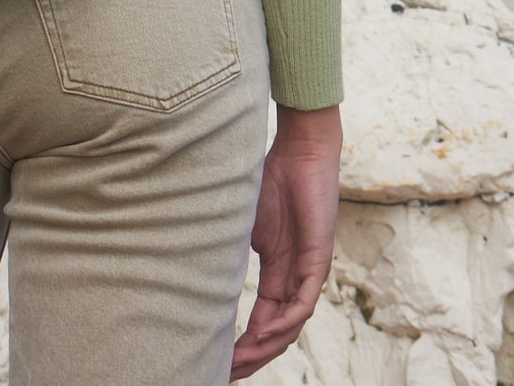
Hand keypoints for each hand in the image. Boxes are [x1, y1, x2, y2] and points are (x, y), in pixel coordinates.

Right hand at [229, 102, 341, 380]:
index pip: (263, 320)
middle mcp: (295, 278)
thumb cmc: (271, 177)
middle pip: (277, 332)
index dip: (243, 344)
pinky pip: (303, 302)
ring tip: (238, 361)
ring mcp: (308, 271)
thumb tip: (195, 265)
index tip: (218, 360)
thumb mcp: (242, 222)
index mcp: (279, 271)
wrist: (299, 150)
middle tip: (224, 373)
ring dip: (265, 347)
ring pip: (290, 325)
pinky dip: (284, 323)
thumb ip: (229, 249)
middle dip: (251, 356)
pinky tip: (264, 336)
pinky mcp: (318, 259)